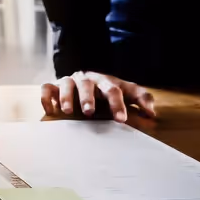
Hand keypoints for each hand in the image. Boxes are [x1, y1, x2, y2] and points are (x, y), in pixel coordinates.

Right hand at [41, 71, 155, 121]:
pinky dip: (47, 98)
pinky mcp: (54, 86)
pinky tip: (51, 111)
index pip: (113, 89)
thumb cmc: (107, 91)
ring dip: (66, 97)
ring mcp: (69, 82)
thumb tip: (152, 113)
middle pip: (87, 85)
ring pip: (66, 84)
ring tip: (67, 111)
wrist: (85, 81)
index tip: (121, 119)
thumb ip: (142, 99)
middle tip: (89, 112)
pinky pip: (47, 88)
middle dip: (87, 98)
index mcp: (105, 81)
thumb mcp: (127, 92)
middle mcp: (86, 79)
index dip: (117, 104)